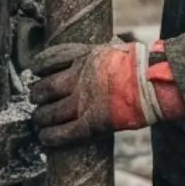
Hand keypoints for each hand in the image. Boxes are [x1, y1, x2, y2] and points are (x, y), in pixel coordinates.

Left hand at [28, 38, 184, 147]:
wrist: (150, 81)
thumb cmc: (140, 65)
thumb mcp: (116, 49)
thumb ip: (105, 53)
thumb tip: (111, 46)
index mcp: (84, 57)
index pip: (51, 58)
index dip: (40, 65)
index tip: (34, 69)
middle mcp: (78, 79)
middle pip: (46, 87)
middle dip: (37, 94)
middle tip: (34, 98)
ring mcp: (82, 101)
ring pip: (51, 112)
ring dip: (41, 117)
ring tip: (38, 120)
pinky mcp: (91, 122)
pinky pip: (65, 133)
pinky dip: (52, 137)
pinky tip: (44, 138)